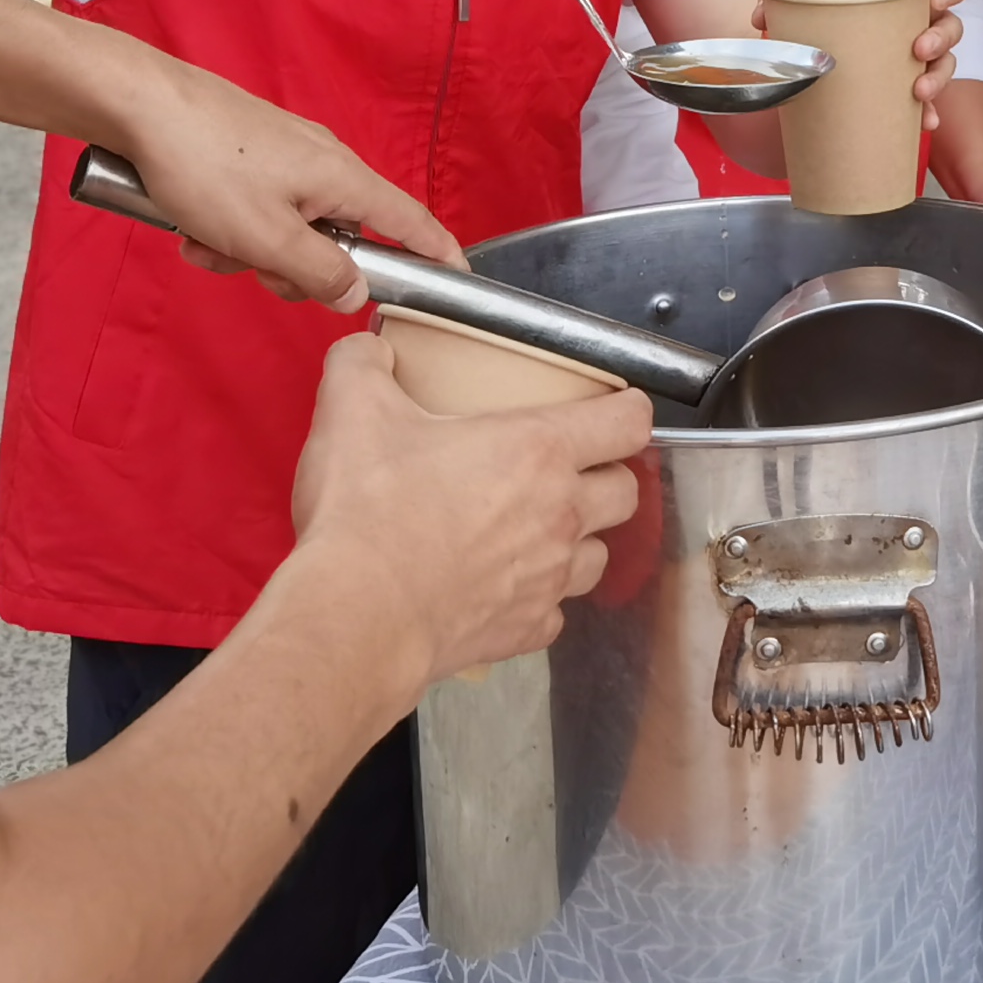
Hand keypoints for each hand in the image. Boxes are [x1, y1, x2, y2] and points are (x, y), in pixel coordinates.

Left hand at [111, 52, 461, 304]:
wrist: (138, 104)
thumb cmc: (203, 164)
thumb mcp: (265, 237)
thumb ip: (319, 272)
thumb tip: (358, 294)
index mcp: (343, 179)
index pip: (411, 222)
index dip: (438, 254)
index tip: (457, 280)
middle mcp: (324, 163)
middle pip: (339, 239)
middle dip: (296, 269)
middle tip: (255, 272)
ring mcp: (287, 156)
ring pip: (289, 228)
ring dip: (248, 250)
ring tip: (204, 242)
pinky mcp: (252, 154)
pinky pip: (257, 208)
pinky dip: (229, 227)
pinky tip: (190, 225)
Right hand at [282, 331, 653, 687]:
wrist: (357, 614)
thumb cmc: (368, 512)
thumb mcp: (353, 410)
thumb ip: (364, 364)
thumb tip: (370, 352)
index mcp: (539, 451)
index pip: (629, 421)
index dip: (628, 410)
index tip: (612, 409)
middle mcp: (561, 514)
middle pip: (626, 491)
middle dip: (606, 476)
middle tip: (566, 469)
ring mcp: (549, 578)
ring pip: (599, 556)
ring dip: (579, 540)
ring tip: (536, 530)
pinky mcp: (526, 629)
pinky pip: (554, 612)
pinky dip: (537, 599)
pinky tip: (501, 587)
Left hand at [912, 0, 976, 126]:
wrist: (802, 32)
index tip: (936, 0)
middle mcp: (924, 15)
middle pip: (953, 25)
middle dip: (942, 39)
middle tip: (920, 50)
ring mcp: (920, 48)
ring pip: (946, 62)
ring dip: (938, 77)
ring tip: (919, 91)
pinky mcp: (909, 79)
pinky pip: (930, 97)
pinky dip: (930, 110)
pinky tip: (925, 121)